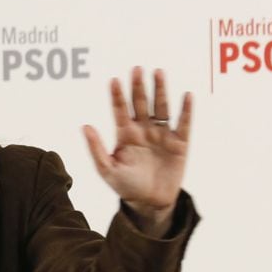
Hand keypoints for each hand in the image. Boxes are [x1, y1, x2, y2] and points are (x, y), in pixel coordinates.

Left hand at [82, 67, 191, 232]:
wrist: (149, 203)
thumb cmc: (126, 186)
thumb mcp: (107, 169)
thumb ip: (96, 148)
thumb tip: (85, 126)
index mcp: (125, 134)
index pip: (120, 109)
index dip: (117, 95)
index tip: (114, 80)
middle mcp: (143, 130)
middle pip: (140, 103)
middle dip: (138, 87)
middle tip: (136, 69)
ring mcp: (161, 135)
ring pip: (161, 107)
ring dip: (160, 91)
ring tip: (158, 73)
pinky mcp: (179, 143)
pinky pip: (183, 123)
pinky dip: (186, 110)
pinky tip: (186, 96)